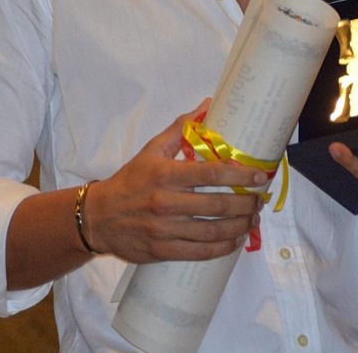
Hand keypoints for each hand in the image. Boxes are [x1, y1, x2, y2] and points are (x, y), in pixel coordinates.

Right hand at [84, 100, 265, 263]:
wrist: (98, 217)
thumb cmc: (129, 181)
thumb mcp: (150, 151)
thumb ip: (179, 130)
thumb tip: (206, 106)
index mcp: (165, 174)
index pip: (211, 173)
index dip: (240, 174)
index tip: (259, 176)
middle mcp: (166, 202)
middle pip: (218, 204)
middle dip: (246, 203)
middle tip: (259, 200)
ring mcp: (165, 228)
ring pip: (213, 230)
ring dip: (240, 226)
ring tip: (252, 220)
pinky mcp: (163, 250)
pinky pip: (201, 252)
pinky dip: (223, 247)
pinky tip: (234, 240)